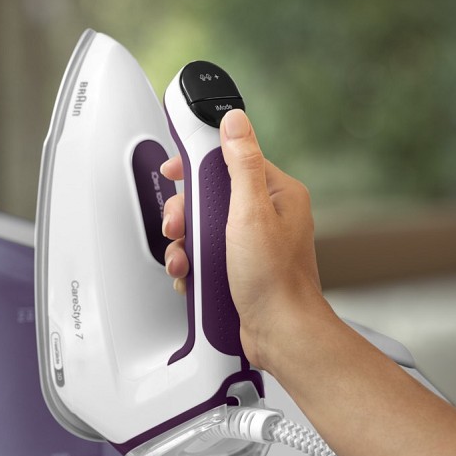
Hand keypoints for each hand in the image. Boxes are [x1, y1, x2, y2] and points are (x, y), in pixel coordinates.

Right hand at [161, 108, 330, 370]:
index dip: (198, 164)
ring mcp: (250, 244)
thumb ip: (241, 164)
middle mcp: (266, 216)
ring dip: (185, 244)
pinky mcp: (237, 268)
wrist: (279, 334)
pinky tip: (192, 276)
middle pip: (209, 196)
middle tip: (179, 226)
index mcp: (277, 194)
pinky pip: (204, 255)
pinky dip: (192, 265)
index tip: (176, 168)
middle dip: (186, 214)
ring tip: (186, 260)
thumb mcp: (251, 213)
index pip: (230, 160)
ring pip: (202, 229)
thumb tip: (235, 122)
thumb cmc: (275, 281)